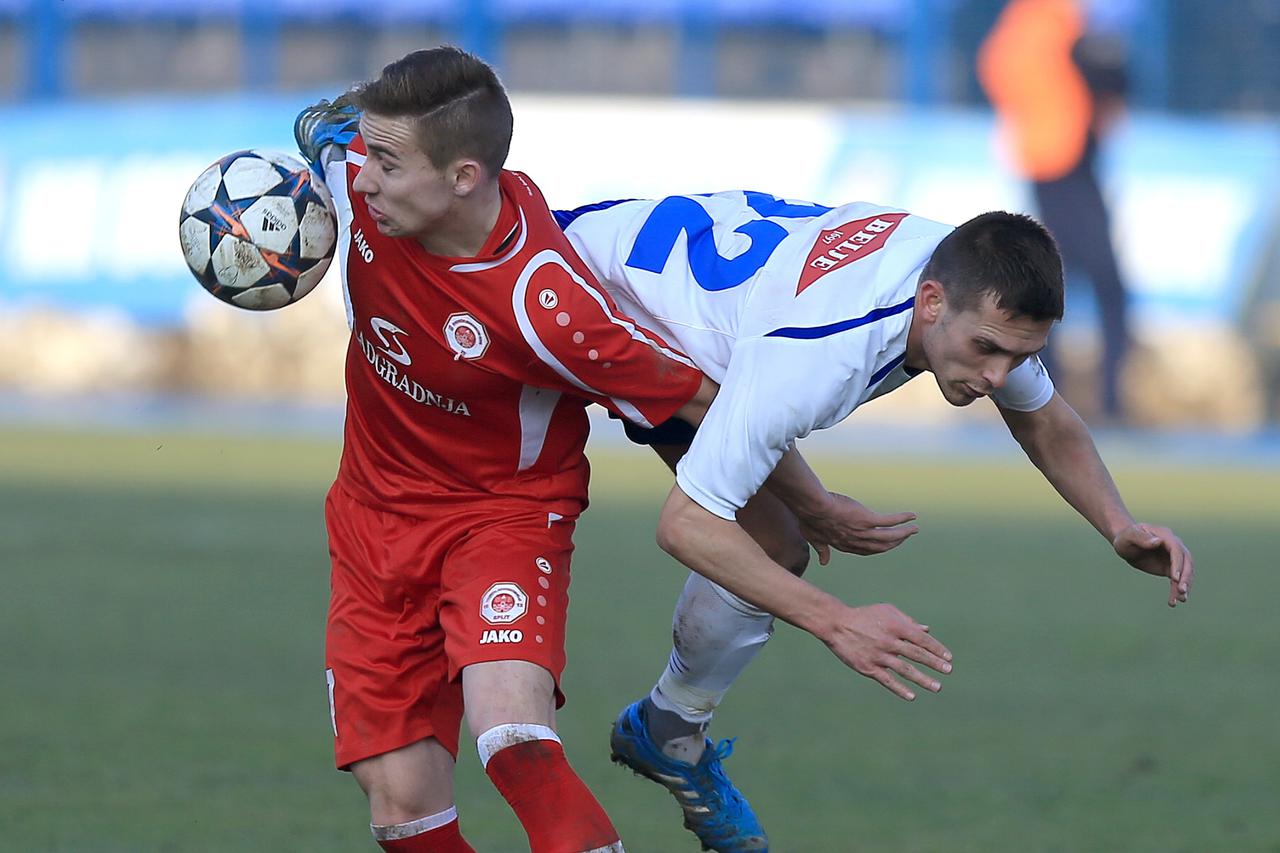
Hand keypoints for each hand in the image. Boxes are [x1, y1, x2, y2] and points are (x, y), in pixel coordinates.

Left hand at [796, 492, 918, 564]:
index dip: (878, 548)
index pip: (866, 550)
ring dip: (903, 533)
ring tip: (914, 528)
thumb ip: (821, 549)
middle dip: (895, 542)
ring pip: (889, 537)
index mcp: (845, 545)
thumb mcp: (814, 537)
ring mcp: (863, 532)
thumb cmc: (810, 519)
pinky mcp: (868, 520)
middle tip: (906, 536)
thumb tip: (824, 562)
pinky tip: (912, 516)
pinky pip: (890, 521)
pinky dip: (902, 519)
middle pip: (881, 546)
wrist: (812, 507)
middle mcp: (857, 542)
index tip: (888, 544)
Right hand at [822, 603, 951, 699]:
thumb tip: (927, 630)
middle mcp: (889, 641)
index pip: (921, 639)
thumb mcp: (886, 612)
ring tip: (937, 687)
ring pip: (904, 670)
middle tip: (948, 671)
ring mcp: (878, 655)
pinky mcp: (867, 667)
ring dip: (922, 679)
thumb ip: (907, 621)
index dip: (936, 648)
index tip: (948, 658)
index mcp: (895, 626)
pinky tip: (912, 696)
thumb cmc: (864, 616)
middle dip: (934, 663)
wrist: (836, 624)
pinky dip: (899, 689)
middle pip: (916, 654)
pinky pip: (886, 680)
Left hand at [1112, 522, 1194, 606]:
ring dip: (1185, 586)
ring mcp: (1173, 558)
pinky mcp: (1170, 568)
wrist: (1125, 544)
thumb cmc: (1125, 538)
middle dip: (1186, 577)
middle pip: (1186, 561)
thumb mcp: (1129, 537)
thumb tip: (1158, 542)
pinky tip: (1173, 602)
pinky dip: (1176, 590)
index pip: (1176, 550)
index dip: (1177, 564)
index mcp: (1165, 535)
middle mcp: (1173, 546)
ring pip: (1185, 572)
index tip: (1175, 578)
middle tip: (1182, 591)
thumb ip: (1141, 538)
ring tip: (1180, 600)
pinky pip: (1177, 580)